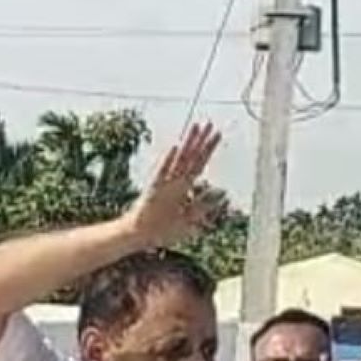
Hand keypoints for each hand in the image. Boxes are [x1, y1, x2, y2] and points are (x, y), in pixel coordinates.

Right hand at [123, 123, 219, 247]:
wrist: (140, 236)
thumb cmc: (163, 228)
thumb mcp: (189, 221)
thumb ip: (202, 208)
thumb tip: (220, 195)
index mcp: (183, 187)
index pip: (199, 164)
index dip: (208, 150)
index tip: (217, 135)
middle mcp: (175, 181)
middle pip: (191, 157)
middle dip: (200, 141)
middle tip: (210, 124)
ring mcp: (165, 183)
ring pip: (179, 160)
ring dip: (188, 144)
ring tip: (196, 128)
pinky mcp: (153, 189)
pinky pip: (162, 173)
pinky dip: (168, 161)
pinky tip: (175, 148)